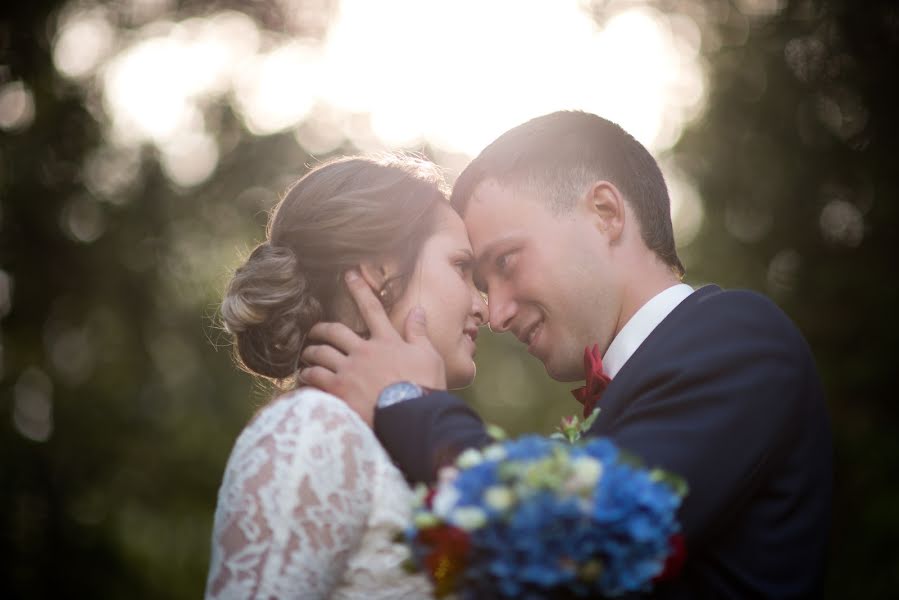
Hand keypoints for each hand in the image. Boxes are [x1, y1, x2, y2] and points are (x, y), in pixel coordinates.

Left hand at [298, 270, 446, 425]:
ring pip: (321, 353)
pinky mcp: (339, 390)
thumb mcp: (429, 355)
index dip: (359, 290)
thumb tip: (418, 310)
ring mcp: (349, 370)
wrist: (412, 415)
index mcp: (387, 341)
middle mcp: (364, 351)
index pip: (372, 309)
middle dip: (321, 329)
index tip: (349, 275)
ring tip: (306, 356)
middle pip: (335, 332)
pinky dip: (308, 376)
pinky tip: (303, 379)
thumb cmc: (425, 386)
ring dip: (311, 353)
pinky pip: (316, 378)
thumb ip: (418, 332)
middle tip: (313, 330)